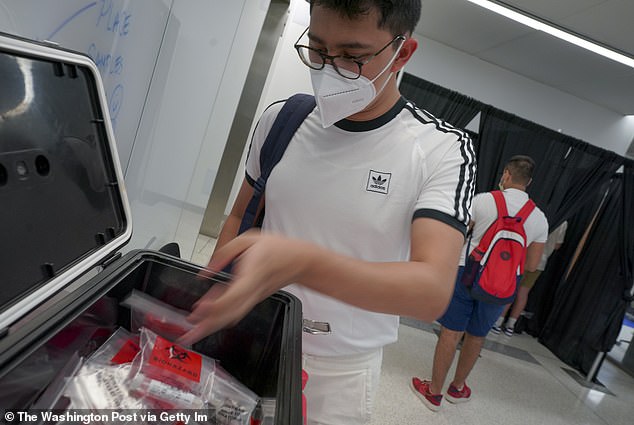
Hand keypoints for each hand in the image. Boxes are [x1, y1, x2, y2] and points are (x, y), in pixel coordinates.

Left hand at [177, 231, 311, 344]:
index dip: (216, 305)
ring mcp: (253, 298)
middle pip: (229, 314)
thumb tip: (206, 271)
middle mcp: (253, 291)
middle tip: (187, 336)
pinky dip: (219, 318)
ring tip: (191, 334)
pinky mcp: (253, 300)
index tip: (199, 308)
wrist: (299, 261)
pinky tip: (205, 319)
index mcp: (252, 273)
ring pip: (231, 317)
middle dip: (207, 326)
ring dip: (210, 327)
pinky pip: (235, 312)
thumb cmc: (277, 248)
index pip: (233, 295)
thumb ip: (224, 253)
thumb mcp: (249, 240)